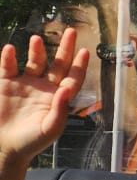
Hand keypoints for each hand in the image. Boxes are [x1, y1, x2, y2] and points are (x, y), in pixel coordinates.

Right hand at [0, 27, 86, 164]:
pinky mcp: (6, 84)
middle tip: (72, 32)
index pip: (73, 78)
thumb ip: (60, 110)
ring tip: (37, 39)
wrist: (6, 147)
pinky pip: (8, 67)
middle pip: (58, 64)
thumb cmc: (32, 141)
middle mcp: (45, 88)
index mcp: (59, 98)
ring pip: (34, 62)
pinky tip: (11, 49)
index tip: (85, 51)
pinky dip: (9, 58)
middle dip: (65, 48)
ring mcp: (26, 84)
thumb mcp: (50, 129)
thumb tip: (66, 90)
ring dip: (37, 50)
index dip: (79, 66)